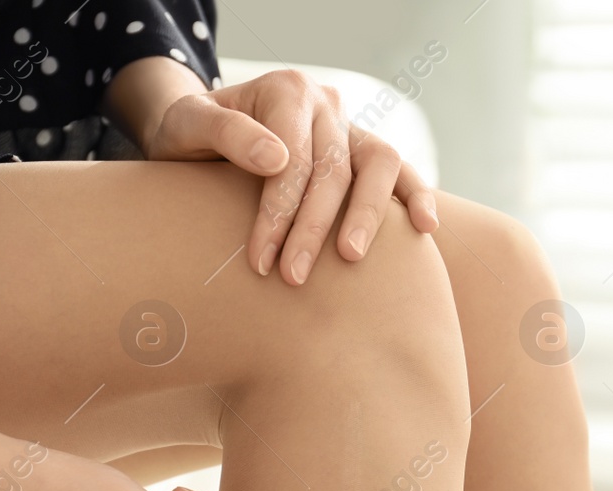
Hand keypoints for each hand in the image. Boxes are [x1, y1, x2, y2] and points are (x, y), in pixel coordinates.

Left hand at [141, 69, 439, 284]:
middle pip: (334, 168)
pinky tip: (425, 228)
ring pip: (380, 163)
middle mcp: (325, 104)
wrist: (202, 135)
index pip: (294, 157)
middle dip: (312, 228)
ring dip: (367, 214)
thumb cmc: (188, 135)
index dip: (279, 211)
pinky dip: (417, 195)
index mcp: (286, 90)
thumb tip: (277, 158)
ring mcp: (349, 127)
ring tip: (350, 257)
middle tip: (291, 278)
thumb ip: (226, 133)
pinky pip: (400, 171)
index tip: (261, 260)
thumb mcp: (186, 125)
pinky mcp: (363, 153)